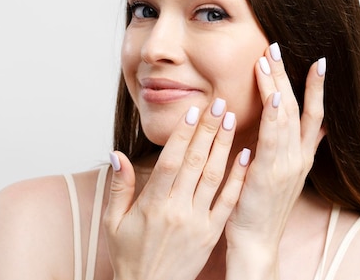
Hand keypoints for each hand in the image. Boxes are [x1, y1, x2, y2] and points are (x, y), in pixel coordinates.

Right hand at [103, 99, 249, 279]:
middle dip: (208, 130)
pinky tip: (246, 156)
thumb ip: (119, 186)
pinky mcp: (212, 233)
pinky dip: (238, 179)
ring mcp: (197, 221)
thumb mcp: (113, 222)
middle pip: (195, 162)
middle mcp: (177, 210)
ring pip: (213, 177)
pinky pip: (227, 202)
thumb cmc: (129, 256)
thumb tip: (118, 154)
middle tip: (220, 103)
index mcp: (153, 204)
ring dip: (224, 146)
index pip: (171, 161)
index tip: (194, 110)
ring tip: (233, 119)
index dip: (183, 134)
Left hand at [225, 43, 325, 276]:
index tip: (318, 62)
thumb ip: (297, 151)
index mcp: (301, 157)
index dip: (317, 88)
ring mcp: (288, 163)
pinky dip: (275, 112)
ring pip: (286, 115)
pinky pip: (274, 135)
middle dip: (289, 75)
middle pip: (299, 107)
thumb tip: (313, 130)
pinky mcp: (271, 171)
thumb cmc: (262, 207)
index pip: (314, 115)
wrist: (257, 240)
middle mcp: (299, 157)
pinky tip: (273, 92)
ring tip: (268, 57)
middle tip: (276, 47)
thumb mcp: (285, 176)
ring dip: (277, 84)